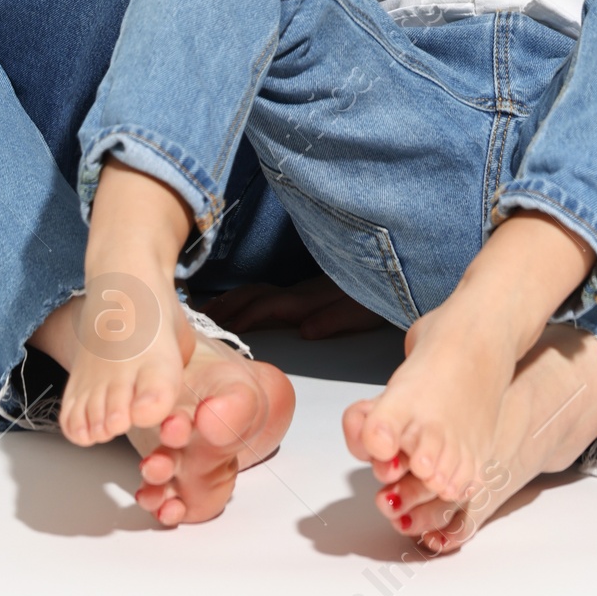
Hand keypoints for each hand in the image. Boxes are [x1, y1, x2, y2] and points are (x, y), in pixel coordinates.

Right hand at [201, 277, 384, 339]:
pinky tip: (241, 303)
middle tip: (200, 319)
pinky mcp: (310, 289)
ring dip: (233, 300)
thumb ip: (336, 317)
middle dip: (228, 306)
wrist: (396, 264)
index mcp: (312, 298)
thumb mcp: (365, 309)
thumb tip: (305, 331)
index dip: (246, 315)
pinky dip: (247, 296)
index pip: (271, 306)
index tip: (221, 326)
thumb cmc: (381, 297)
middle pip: (257, 295)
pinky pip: (269, 292)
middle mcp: (303, 290)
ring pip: (260, 291)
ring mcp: (304, 287)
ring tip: (210, 311)